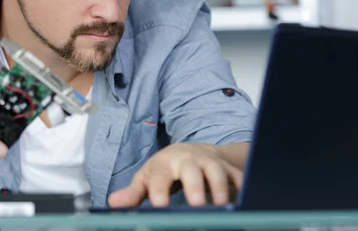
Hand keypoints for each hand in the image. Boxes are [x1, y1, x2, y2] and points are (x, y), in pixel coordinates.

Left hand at [108, 143, 242, 207]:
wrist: (193, 151)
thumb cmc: (167, 169)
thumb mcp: (148, 177)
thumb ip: (134, 192)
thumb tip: (113, 202)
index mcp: (165, 164)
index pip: (160, 176)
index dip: (159, 190)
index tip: (159, 205)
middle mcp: (189, 160)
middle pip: (192, 170)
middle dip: (194, 186)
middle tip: (196, 205)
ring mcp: (210, 163)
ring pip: (218, 172)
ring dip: (220, 188)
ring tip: (220, 206)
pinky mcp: (229, 169)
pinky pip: (239, 177)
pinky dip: (242, 187)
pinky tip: (244, 201)